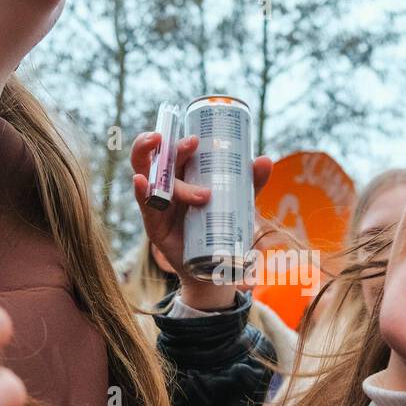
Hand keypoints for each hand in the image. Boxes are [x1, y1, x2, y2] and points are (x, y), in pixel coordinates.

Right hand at [130, 130, 271, 309]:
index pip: (176, 149)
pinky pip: (144, 203)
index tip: (197, 139)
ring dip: (159, 166)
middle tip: (192, 144)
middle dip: (168, 145)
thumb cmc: (220, 227)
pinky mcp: (154, 222)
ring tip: (175, 167)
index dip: (180, 140)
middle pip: (159, 156)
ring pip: (151, 176)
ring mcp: (158, 201)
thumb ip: (250, 183)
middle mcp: (167, 183)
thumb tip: (265, 160)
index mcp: (184, 173)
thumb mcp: (237, 202)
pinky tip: (140, 181)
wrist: (213, 265)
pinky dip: (140, 191)